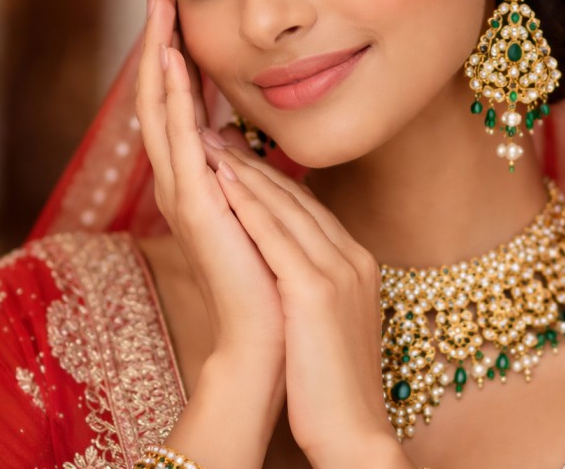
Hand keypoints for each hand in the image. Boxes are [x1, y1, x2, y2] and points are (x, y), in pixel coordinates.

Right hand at [135, 0, 284, 361]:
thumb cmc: (270, 278)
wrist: (272, 338)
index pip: (181, 101)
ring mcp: (184, 192)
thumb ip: (244, 173)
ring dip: (158, 53)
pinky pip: (178, 141)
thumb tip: (235, 138)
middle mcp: (182, 179)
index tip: (178, 1)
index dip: (176, 51)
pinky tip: (169, 59)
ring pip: (162, 108)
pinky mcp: (195, 206)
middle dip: (158, 37)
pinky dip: (171, 98)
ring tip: (157, 3)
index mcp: (199, 177)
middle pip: (162, 94)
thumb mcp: (257, 209)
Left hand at [198, 138, 413, 468]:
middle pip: (297, 197)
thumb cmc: (330, 385)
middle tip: (213, 133)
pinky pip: (277, 236)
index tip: (235, 155)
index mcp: (356, 263)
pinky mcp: (316, 291)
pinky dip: (249, 204)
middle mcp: (352, 258)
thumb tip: (282, 269)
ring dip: (245, 171)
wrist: (354, 432)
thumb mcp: (328, 323)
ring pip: (286, 206)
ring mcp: (338, 271)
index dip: (269, 178)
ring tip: (208, 142)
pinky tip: (221, 182)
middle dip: (253, 163)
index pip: (308, 208)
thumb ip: (312, 285)